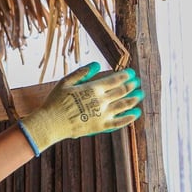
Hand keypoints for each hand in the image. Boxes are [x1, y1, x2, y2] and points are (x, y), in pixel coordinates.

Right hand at [18, 62, 143, 155]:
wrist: (51, 123)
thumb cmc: (55, 101)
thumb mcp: (65, 82)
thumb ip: (82, 73)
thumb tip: (97, 65)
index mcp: (93, 89)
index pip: (115, 80)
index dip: (125, 76)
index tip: (131, 73)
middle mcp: (101, 101)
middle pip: (122, 92)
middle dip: (131, 85)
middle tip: (137, 82)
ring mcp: (103, 115)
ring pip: (124, 105)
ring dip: (134, 99)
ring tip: (140, 94)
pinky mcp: (101, 127)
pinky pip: (119, 122)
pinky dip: (129, 117)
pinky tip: (136, 113)